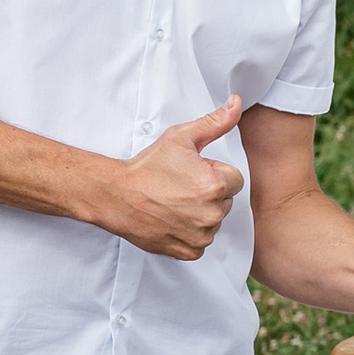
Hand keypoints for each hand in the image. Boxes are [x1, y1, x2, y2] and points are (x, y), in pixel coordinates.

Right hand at [107, 98, 245, 260]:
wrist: (117, 195)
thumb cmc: (147, 167)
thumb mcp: (181, 137)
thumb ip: (214, 122)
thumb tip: (236, 103)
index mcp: (216, 185)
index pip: (235, 180)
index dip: (214, 173)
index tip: (192, 172)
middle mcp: (212, 214)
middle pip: (225, 201)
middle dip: (209, 193)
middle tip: (180, 187)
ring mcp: (200, 236)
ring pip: (213, 222)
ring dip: (200, 214)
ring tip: (174, 203)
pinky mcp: (188, 251)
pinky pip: (200, 242)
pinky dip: (190, 233)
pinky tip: (172, 219)